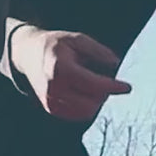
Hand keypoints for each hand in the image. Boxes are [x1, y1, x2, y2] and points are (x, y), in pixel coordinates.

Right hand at [7, 25, 131, 121]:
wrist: (28, 54)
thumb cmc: (56, 45)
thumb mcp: (78, 39)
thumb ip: (98, 51)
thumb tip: (115, 64)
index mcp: (61, 69)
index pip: (93, 85)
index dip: (112, 87)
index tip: (127, 87)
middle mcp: (54, 88)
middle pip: (90, 102)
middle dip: (104, 95)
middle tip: (108, 83)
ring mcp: (50, 101)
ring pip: (84, 113)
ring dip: (96, 103)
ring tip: (96, 88)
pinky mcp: (50, 109)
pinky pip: (75, 116)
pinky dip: (86, 108)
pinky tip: (87, 96)